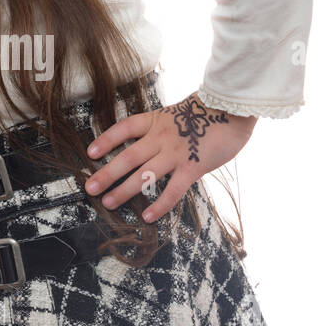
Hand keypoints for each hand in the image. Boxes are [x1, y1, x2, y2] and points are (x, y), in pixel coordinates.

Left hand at [83, 92, 257, 223]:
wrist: (235, 108)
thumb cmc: (210, 112)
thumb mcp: (179, 114)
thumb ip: (165, 129)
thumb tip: (153, 144)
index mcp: (157, 120)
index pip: (125, 128)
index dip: (106, 140)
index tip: (91, 153)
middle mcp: (162, 137)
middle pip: (128, 156)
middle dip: (107, 173)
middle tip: (90, 187)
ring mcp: (176, 153)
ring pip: (145, 175)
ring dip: (125, 190)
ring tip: (108, 203)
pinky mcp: (193, 167)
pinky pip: (173, 189)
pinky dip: (160, 205)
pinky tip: (147, 217)